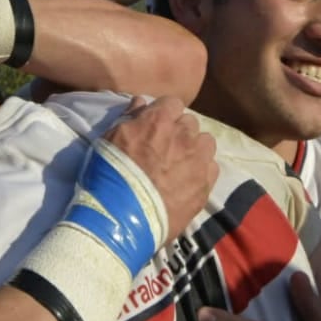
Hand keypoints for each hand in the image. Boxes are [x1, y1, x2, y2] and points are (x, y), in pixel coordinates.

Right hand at [103, 96, 217, 243]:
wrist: (121, 218)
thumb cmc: (108, 175)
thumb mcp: (108, 140)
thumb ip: (128, 118)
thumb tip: (141, 102)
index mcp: (159, 120)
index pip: (172, 103)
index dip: (163, 114)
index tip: (155, 126)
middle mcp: (184, 136)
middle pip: (190, 123)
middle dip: (179, 131)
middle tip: (165, 148)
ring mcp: (198, 161)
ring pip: (206, 142)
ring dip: (194, 149)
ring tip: (180, 165)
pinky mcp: (205, 185)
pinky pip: (212, 167)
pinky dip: (202, 170)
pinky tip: (187, 181)